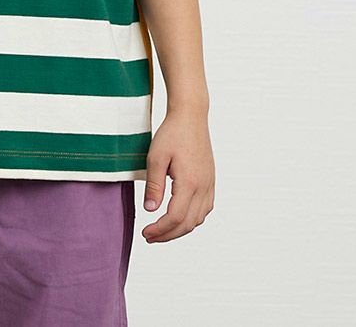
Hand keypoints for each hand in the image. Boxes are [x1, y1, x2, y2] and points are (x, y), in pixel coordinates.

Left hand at [141, 109, 214, 242]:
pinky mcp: (210, 181)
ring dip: (180, 229)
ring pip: (198, 219)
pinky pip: (204, 209)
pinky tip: (179, 217)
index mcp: (189, 183)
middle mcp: (203, 187)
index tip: (145, 233)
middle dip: (168, 235)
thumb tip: (150, 210)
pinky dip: (192, 219)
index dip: (160, 230)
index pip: (175, 217)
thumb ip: (154, 185)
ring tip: (161, 230)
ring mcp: (209, 184)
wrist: (190, 117)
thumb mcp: (155, 157)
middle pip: (188, 223)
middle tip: (149, 237)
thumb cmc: (171, 134)